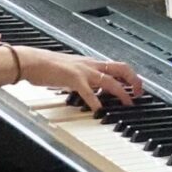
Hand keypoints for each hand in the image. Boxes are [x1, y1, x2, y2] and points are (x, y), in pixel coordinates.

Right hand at [19, 47, 141, 109]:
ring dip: (122, 92)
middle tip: (139, 94)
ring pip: (110, 80)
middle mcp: (91, 65)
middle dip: (134, 81)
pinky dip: (96, 101)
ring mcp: (83, 71)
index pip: (117, 66)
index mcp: (91, 63)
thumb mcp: (72, 71)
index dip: (131, 76)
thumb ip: (85, 79)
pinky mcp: (73, 79)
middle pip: (121, 68)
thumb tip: (94, 89)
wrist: (32, 61)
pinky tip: (99, 110)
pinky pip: (88, 91)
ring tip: (128, 103)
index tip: (136, 87)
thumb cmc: (48, 66)